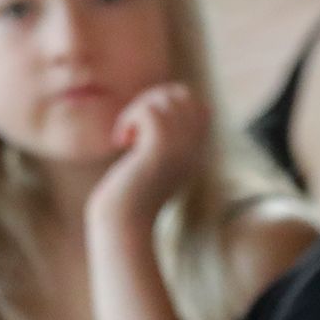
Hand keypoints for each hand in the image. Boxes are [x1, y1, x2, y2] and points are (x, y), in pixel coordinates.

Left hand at [90, 84, 207, 233]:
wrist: (124, 223)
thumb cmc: (131, 198)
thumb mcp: (153, 166)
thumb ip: (162, 142)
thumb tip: (155, 112)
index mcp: (196, 151)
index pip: (197, 104)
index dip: (169, 103)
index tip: (147, 125)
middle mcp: (194, 147)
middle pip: (181, 95)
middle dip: (152, 100)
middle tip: (134, 127)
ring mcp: (180, 148)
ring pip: (163, 101)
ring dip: (137, 111)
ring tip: (126, 136)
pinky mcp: (159, 151)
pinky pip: (149, 112)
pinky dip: (129, 120)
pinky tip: (121, 141)